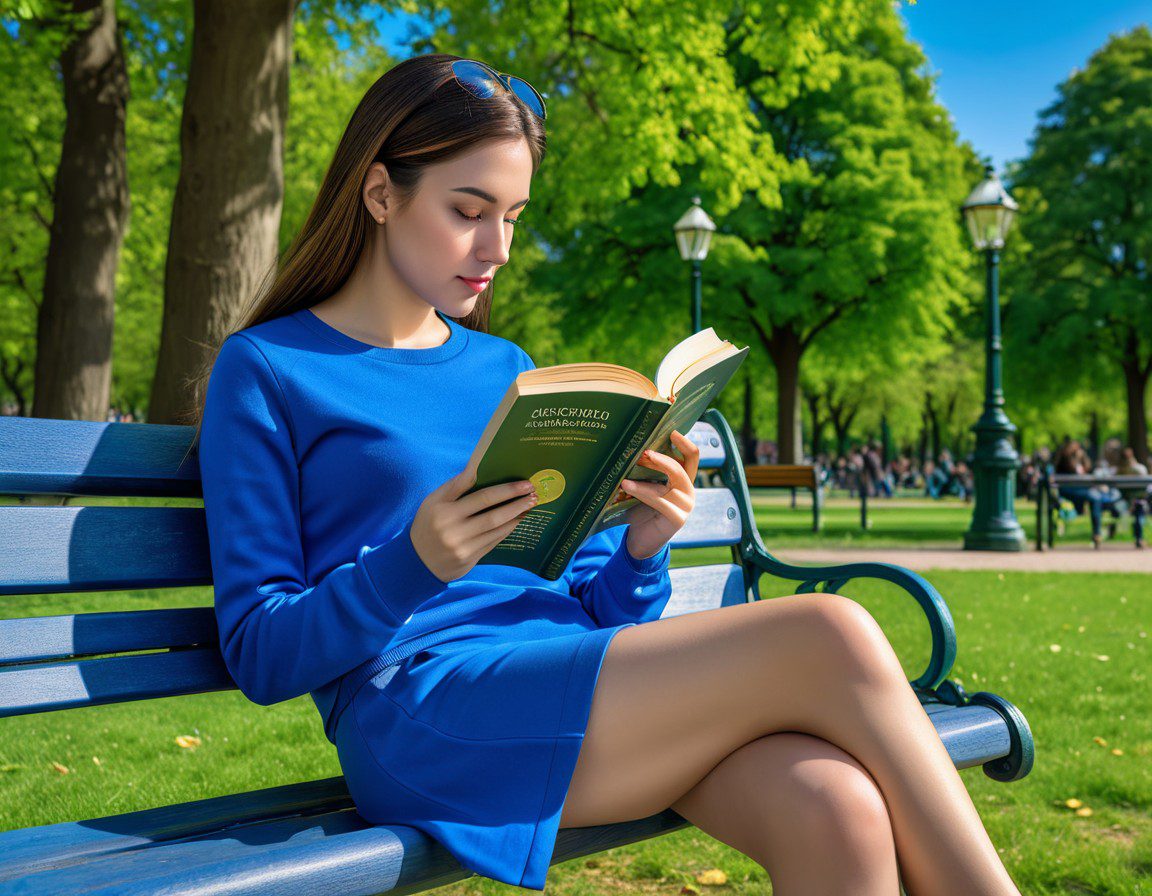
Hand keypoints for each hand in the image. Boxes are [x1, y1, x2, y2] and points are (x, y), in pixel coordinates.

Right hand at [410, 468, 538, 581]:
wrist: (416, 561)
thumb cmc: (428, 523)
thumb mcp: (434, 501)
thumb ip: (456, 485)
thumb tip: (478, 466)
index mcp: (444, 510)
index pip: (482, 497)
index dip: (506, 490)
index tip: (523, 483)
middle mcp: (454, 530)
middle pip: (493, 515)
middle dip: (517, 503)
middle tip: (533, 495)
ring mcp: (462, 547)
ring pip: (496, 530)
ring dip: (516, 517)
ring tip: (529, 506)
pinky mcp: (469, 560)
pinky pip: (493, 542)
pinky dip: (506, 530)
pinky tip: (516, 521)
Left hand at [618, 430, 698, 560]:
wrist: (640, 541)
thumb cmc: (640, 510)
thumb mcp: (644, 486)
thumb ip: (645, 470)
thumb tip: (630, 447)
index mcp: (683, 480)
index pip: (691, 456)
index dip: (684, 442)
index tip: (671, 431)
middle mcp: (688, 491)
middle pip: (682, 466)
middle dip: (661, 457)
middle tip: (642, 452)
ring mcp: (685, 505)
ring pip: (669, 481)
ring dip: (648, 472)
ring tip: (627, 471)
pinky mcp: (677, 518)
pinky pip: (659, 499)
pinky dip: (641, 490)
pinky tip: (626, 485)